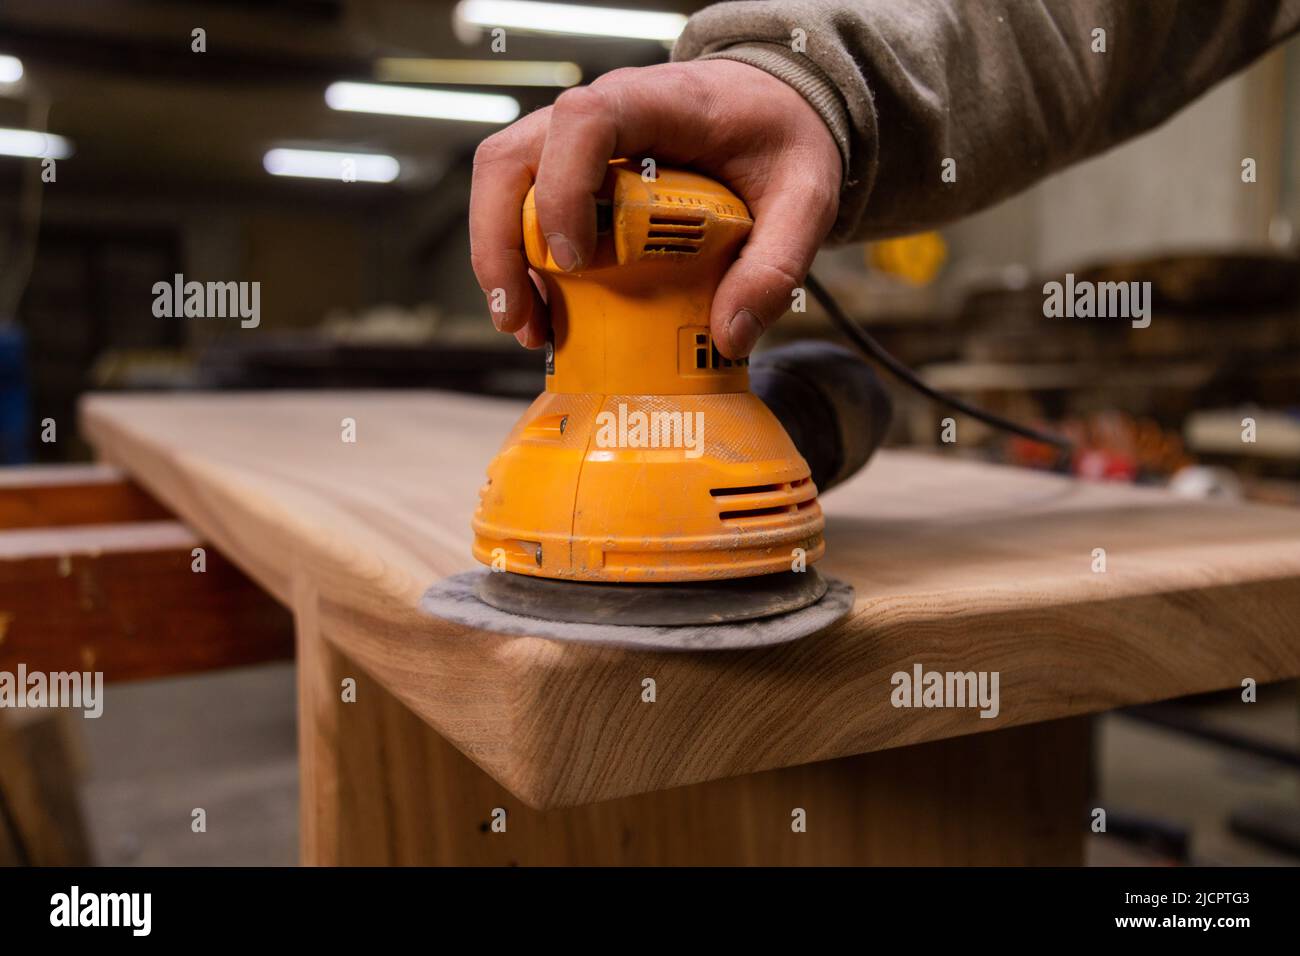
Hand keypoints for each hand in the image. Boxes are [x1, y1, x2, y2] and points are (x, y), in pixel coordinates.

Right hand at [469, 59, 841, 357]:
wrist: (774, 105)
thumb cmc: (780, 136)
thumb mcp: (805, 197)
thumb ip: (777, 264)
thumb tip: (730, 337)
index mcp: (657, 103)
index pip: (583, 122)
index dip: (563, 189)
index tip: (576, 260)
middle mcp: (600, 114)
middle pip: (512, 158)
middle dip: (501, 243)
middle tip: (524, 316)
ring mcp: (575, 140)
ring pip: (502, 182)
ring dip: (500, 258)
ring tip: (528, 326)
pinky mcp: (570, 170)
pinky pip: (519, 205)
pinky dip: (519, 261)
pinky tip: (543, 311)